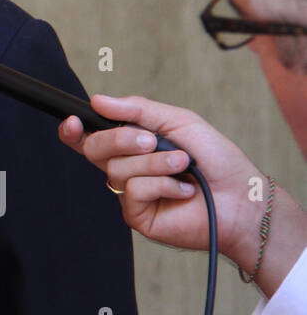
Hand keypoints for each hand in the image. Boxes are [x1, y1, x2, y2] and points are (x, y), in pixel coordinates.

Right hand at [59, 93, 306, 296]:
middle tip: (152, 141)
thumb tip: (98, 100)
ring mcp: (129, 192)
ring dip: (155, 163)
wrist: (241, 197)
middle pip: (94, 148)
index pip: (89, 136)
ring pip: (117, 168)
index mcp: (129, 143)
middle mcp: (125, 167)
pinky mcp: (137, 215)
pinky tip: (182, 190)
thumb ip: (136, 108)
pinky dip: (161, 184)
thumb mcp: (177, 121)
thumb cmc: (216, 158)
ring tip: (182, 166)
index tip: (72, 122)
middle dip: (121, 139)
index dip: (73, 130)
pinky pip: (132, 190)